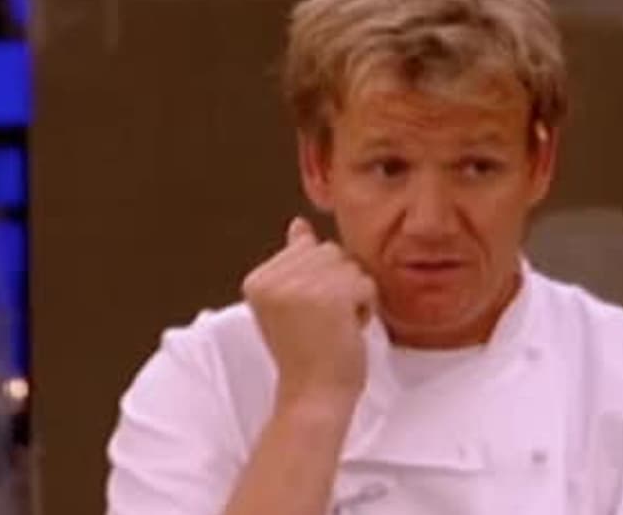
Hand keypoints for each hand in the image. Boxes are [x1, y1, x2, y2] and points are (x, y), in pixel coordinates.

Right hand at [241, 217, 376, 413]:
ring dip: (353, 296)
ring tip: (334, 326)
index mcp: (257, 280)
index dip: (320, 281)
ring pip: (350, 265)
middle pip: (330, 251)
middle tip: (323, 323)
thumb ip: (293, 262)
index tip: (307, 317)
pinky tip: (347, 330)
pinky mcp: (328, 297)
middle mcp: (271, 280)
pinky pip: (365, 283)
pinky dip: (365, 308)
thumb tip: (299, 225)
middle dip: (338, 284)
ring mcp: (298, 287)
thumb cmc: (308, 355)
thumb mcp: (290, 304)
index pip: (308, 247)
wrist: (313, 398)